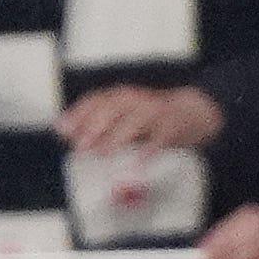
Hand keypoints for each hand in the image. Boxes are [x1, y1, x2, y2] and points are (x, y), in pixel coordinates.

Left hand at [56, 81, 218, 155]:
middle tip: (81, 145)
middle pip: (110, 110)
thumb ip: (98, 124)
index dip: (77, 115)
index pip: (94, 101)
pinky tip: (139, 162)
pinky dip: (149, 150)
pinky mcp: (172, 126)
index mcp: (120, 97)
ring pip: (133, 122)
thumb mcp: (125, 115)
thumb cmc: (155, 116)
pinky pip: (159, 138)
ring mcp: (154, 112)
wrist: (196, 111)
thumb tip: (68, 133)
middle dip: (93, 127)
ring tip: (103, 152)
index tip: (63, 130)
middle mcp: (134, 100)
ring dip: (116, 138)